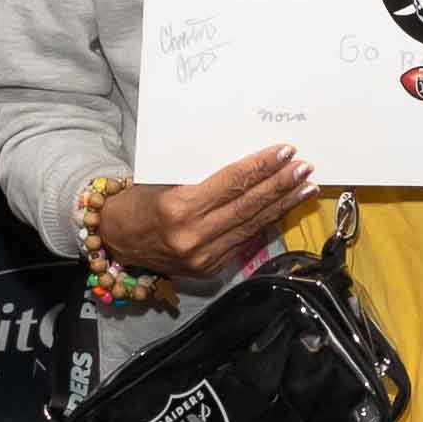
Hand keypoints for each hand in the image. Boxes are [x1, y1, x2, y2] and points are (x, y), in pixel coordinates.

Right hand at [96, 146, 317, 288]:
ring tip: (306, 187)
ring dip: (282, 205)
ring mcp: (202, 257)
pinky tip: (283, 209)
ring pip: (251, 226)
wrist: (117, 240)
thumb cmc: (141, 199)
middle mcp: (192, 236)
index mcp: (179, 207)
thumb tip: (250, 161)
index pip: (232, 182)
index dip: (261, 167)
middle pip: (247, 205)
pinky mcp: (209, 270)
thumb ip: (204, 175)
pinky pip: (243, 242)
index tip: (286, 151)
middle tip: (305, 167)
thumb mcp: (165, 178)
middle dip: (280, 185)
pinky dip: (265, 223)